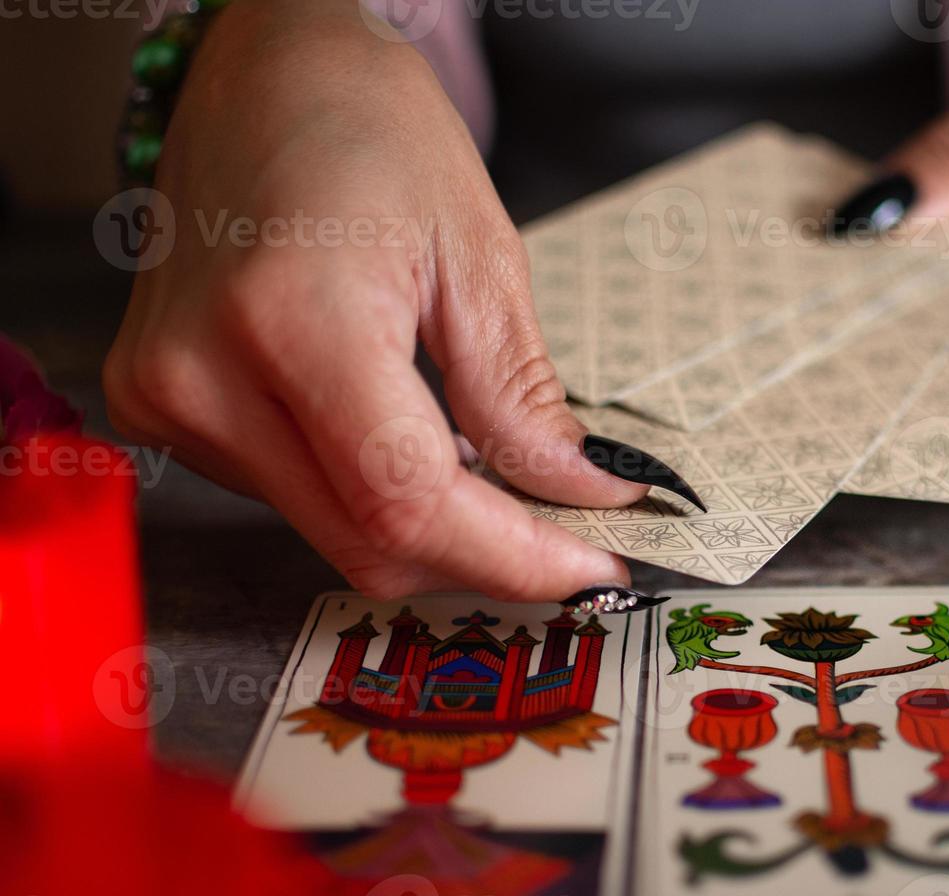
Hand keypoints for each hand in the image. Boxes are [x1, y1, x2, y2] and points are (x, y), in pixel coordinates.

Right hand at [104, 0, 644, 600]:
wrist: (264, 76)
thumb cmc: (371, 130)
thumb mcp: (479, 255)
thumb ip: (521, 397)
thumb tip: (582, 495)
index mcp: (293, 320)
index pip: (410, 501)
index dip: (512, 555)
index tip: (593, 569)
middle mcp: (206, 375)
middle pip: (369, 542)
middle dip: (483, 554)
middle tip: (566, 534)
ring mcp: (168, 398)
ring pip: (332, 532)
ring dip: (426, 522)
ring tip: (485, 463)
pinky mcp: (158, 407)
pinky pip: (289, 497)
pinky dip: (366, 492)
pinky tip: (404, 437)